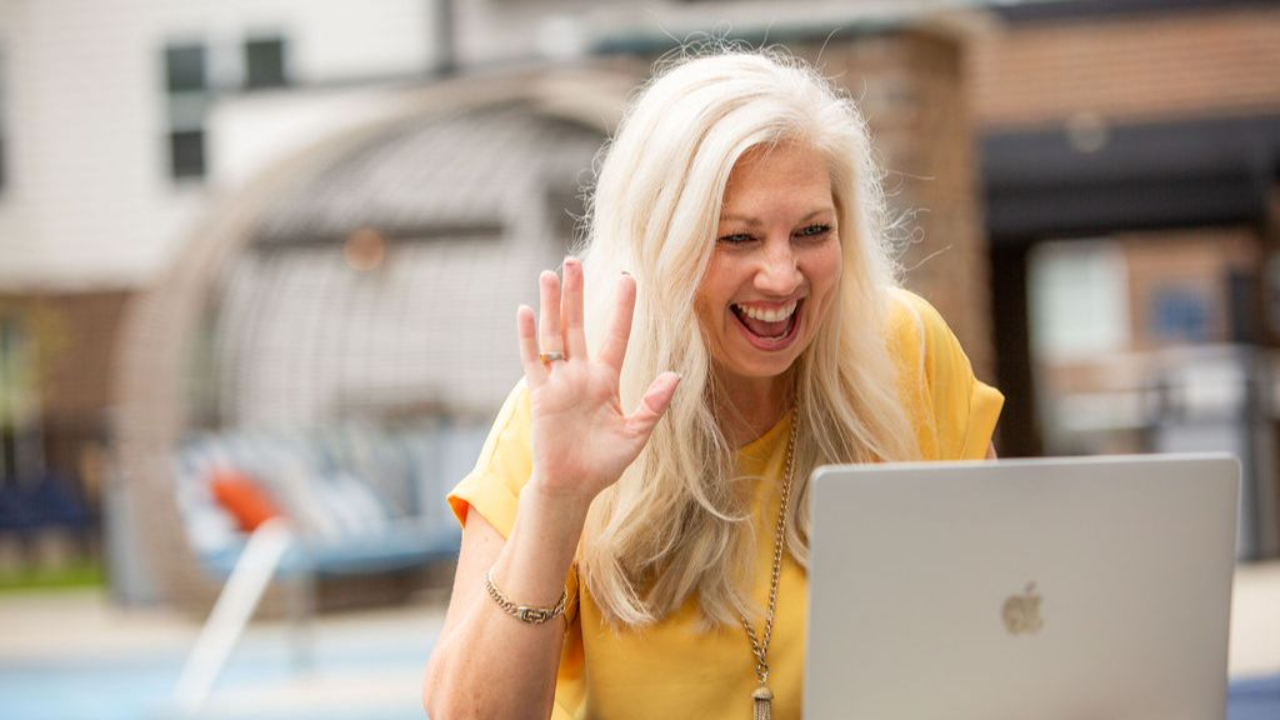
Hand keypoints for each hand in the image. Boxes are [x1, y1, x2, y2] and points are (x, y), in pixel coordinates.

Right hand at [517, 258, 680, 504]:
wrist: (573, 487)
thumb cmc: (604, 464)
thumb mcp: (636, 434)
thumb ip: (653, 404)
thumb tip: (675, 375)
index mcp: (606, 380)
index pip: (616, 336)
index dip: (621, 308)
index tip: (628, 279)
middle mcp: (581, 375)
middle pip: (578, 325)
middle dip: (576, 293)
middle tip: (574, 260)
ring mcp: (559, 382)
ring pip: (554, 335)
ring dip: (551, 305)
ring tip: (551, 273)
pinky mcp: (540, 395)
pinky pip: (533, 361)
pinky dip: (528, 336)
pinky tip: (527, 310)